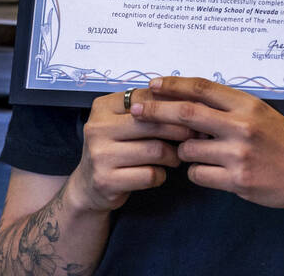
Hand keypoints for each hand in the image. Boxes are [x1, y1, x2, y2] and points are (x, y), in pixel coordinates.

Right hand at [63, 89, 192, 214]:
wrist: (88, 185)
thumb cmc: (115, 149)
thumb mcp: (123, 123)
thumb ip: (148, 111)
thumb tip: (190, 102)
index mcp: (103, 107)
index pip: (146, 98)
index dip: (174, 104)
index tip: (193, 112)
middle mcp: (97, 127)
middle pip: (152, 123)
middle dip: (180, 130)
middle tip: (195, 135)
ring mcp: (99, 155)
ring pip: (155, 150)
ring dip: (173, 156)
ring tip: (176, 157)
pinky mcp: (106, 180)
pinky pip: (149, 175)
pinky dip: (161, 175)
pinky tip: (159, 173)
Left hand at [131, 76, 283, 211]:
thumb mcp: (262, 114)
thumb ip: (229, 109)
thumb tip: (188, 102)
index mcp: (248, 104)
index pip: (201, 88)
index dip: (173, 84)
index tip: (151, 84)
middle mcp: (242, 126)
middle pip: (186, 113)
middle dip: (155, 110)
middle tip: (134, 109)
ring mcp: (239, 155)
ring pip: (188, 149)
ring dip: (182, 150)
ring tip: (195, 151)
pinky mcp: (238, 181)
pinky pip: (198, 174)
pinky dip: (196, 172)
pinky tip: (209, 170)